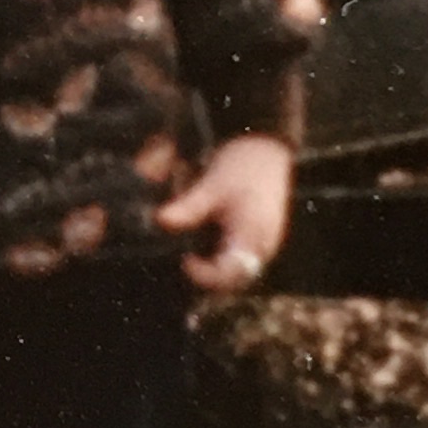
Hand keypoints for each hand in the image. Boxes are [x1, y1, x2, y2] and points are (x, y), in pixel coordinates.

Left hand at [155, 132, 293, 298]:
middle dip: (209, 278)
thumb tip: (161, 221)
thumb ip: (189, 207)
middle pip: (235, 281)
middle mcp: (263, 246)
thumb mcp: (212, 184)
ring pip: (239, 273)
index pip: (229, 274)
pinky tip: (206, 247)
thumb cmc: (242, 164)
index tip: (184, 261)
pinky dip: (223, 260)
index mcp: (252, 235)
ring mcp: (264, 244)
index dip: (205, 275)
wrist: (266, 147)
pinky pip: (242, 261)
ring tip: (193, 256)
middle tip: (185, 261)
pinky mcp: (261, 239)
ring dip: (216, 271)